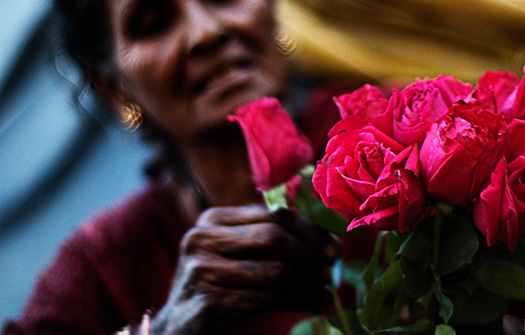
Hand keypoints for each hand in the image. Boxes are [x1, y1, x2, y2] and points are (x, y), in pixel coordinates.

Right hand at [151, 204, 341, 334]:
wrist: (176, 328)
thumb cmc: (215, 288)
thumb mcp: (233, 255)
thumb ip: (265, 241)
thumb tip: (325, 242)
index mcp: (214, 219)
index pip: (273, 215)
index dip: (310, 231)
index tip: (334, 249)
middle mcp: (203, 238)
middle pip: (274, 238)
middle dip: (311, 256)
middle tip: (331, 273)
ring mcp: (202, 269)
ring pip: (275, 270)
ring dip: (308, 284)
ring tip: (324, 294)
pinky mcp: (209, 301)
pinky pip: (266, 297)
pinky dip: (295, 301)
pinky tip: (309, 305)